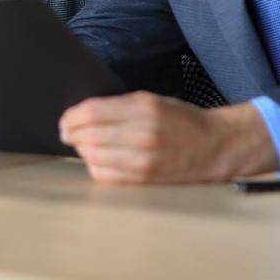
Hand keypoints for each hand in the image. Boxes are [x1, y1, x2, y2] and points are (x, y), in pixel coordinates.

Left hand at [58, 92, 277, 183]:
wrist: (215, 146)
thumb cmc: (182, 121)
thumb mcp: (151, 100)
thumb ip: (118, 106)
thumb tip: (82, 115)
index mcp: (144, 108)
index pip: (93, 112)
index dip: (72, 117)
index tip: (65, 120)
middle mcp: (143, 134)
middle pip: (89, 135)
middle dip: (72, 134)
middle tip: (67, 133)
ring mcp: (144, 160)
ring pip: (94, 157)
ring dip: (82, 151)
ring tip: (83, 146)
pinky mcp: (145, 179)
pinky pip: (106, 176)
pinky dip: (95, 167)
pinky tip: (98, 160)